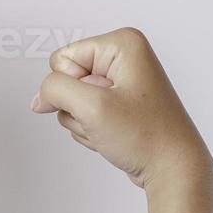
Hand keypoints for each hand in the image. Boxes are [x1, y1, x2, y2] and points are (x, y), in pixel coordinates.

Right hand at [30, 26, 212, 192]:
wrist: (172, 168)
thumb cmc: (147, 136)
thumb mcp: (92, 108)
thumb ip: (55, 91)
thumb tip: (40, 96)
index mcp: (122, 44)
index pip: (62, 59)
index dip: (69, 87)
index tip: (97, 103)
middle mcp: (124, 58)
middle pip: (68, 80)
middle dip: (78, 107)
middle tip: (106, 119)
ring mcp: (121, 83)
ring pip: (74, 101)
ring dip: (85, 122)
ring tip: (113, 129)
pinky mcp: (119, 104)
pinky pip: (86, 114)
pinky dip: (93, 130)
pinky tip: (114, 136)